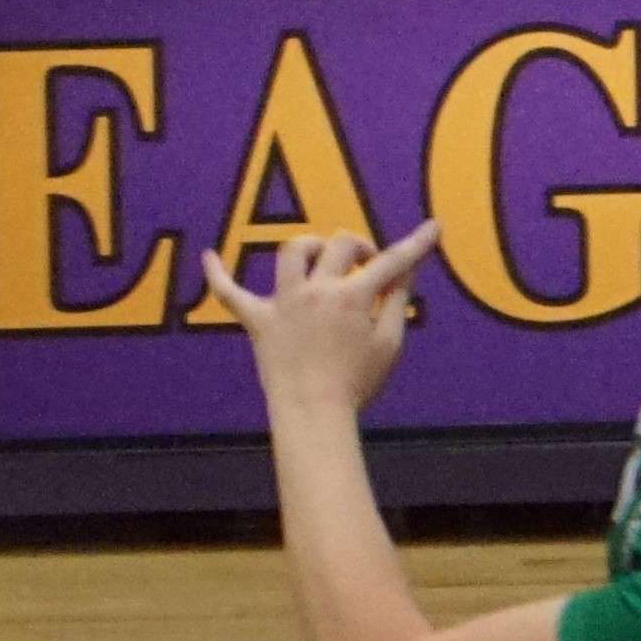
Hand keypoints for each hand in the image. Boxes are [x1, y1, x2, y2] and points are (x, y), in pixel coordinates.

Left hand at [201, 222, 439, 416]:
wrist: (313, 413)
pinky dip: (217, 275)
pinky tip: (207, 256)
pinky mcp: (258, 321)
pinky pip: (230, 294)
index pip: (390, 262)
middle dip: (359, 247)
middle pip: (339, 245)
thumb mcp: (389, 344)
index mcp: (353, 297)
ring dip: (309, 246)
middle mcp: (316, 290)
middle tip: (368, 266)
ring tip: (320, 256)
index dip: (415, 244)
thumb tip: (405, 272)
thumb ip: (397, 302)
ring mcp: (284, 302)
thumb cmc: (356, 384)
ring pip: (291, 252)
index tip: (432, 227)